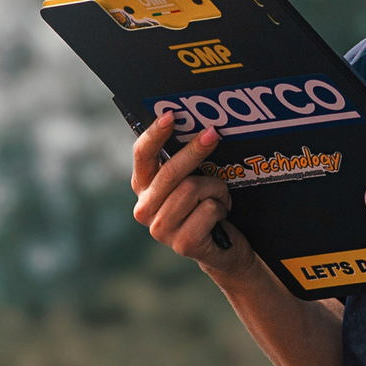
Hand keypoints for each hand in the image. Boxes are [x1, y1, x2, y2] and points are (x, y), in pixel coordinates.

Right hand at [131, 113, 252, 273]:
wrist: (222, 249)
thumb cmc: (205, 207)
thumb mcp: (190, 181)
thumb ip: (182, 161)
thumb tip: (197, 126)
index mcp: (143, 188)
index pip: (142, 155)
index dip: (155, 134)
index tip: (171, 116)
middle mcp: (145, 209)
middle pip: (170, 172)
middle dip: (194, 151)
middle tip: (213, 134)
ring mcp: (161, 229)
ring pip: (193, 189)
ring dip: (216, 189)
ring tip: (220, 198)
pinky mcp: (183, 243)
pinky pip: (209, 209)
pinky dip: (222, 208)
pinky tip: (220, 217)